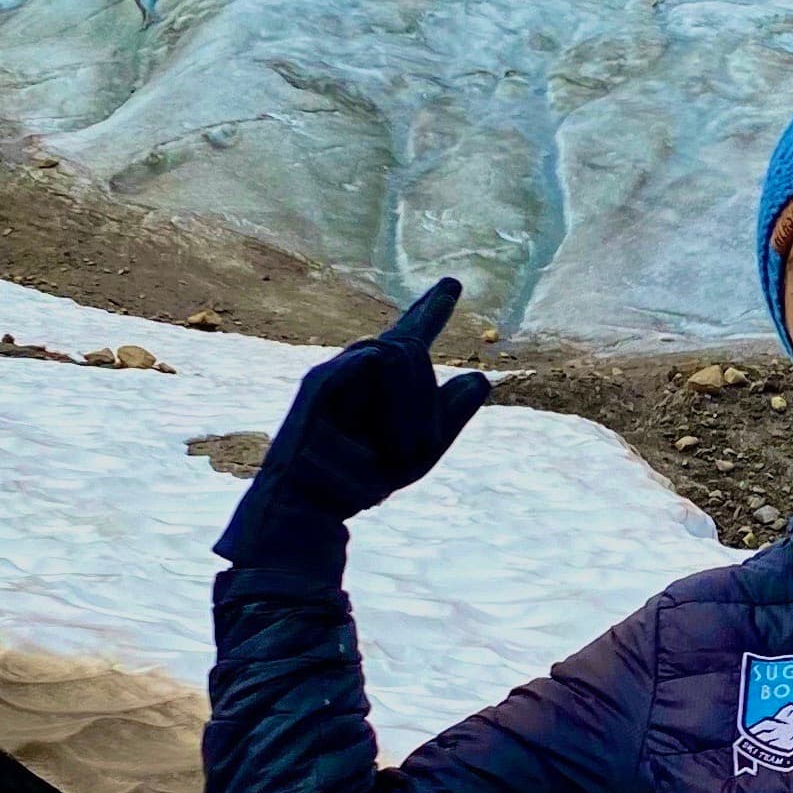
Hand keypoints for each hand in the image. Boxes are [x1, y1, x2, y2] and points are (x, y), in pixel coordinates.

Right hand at [217, 281, 492, 563]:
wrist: (314, 507)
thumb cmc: (360, 481)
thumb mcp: (419, 451)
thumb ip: (448, 415)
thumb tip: (479, 379)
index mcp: (382, 384)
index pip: (409, 334)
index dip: (432, 308)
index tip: (453, 284)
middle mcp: (358, 369)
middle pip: (413, 346)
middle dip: (427, 403)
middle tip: (417, 453)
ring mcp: (338, 371)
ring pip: (401, 351)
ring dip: (414, 410)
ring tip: (402, 453)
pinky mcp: (321, 380)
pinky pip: (375, 361)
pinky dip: (395, 406)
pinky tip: (385, 442)